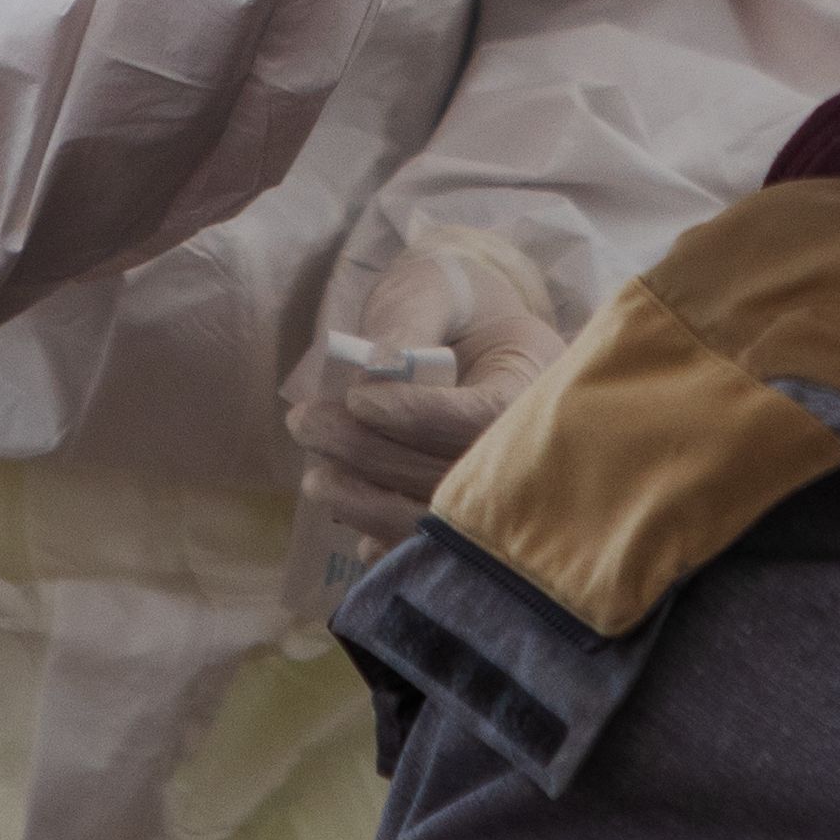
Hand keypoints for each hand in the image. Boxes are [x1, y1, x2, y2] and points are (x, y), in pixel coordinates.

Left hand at [287, 230, 568, 550]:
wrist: (467, 341)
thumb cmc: (451, 307)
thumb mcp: (434, 288)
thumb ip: (412, 314)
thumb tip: (379, 362)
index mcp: (534, 381)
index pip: (485, 414)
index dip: (420, 415)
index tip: (358, 399)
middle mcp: (530, 448)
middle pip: (457, 473)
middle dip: (372, 453)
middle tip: (305, 422)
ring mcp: (503, 495)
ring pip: (441, 521)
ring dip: (366, 502)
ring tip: (314, 473)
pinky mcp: (468, 524)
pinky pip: (431, 552)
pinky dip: (384, 541)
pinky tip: (346, 507)